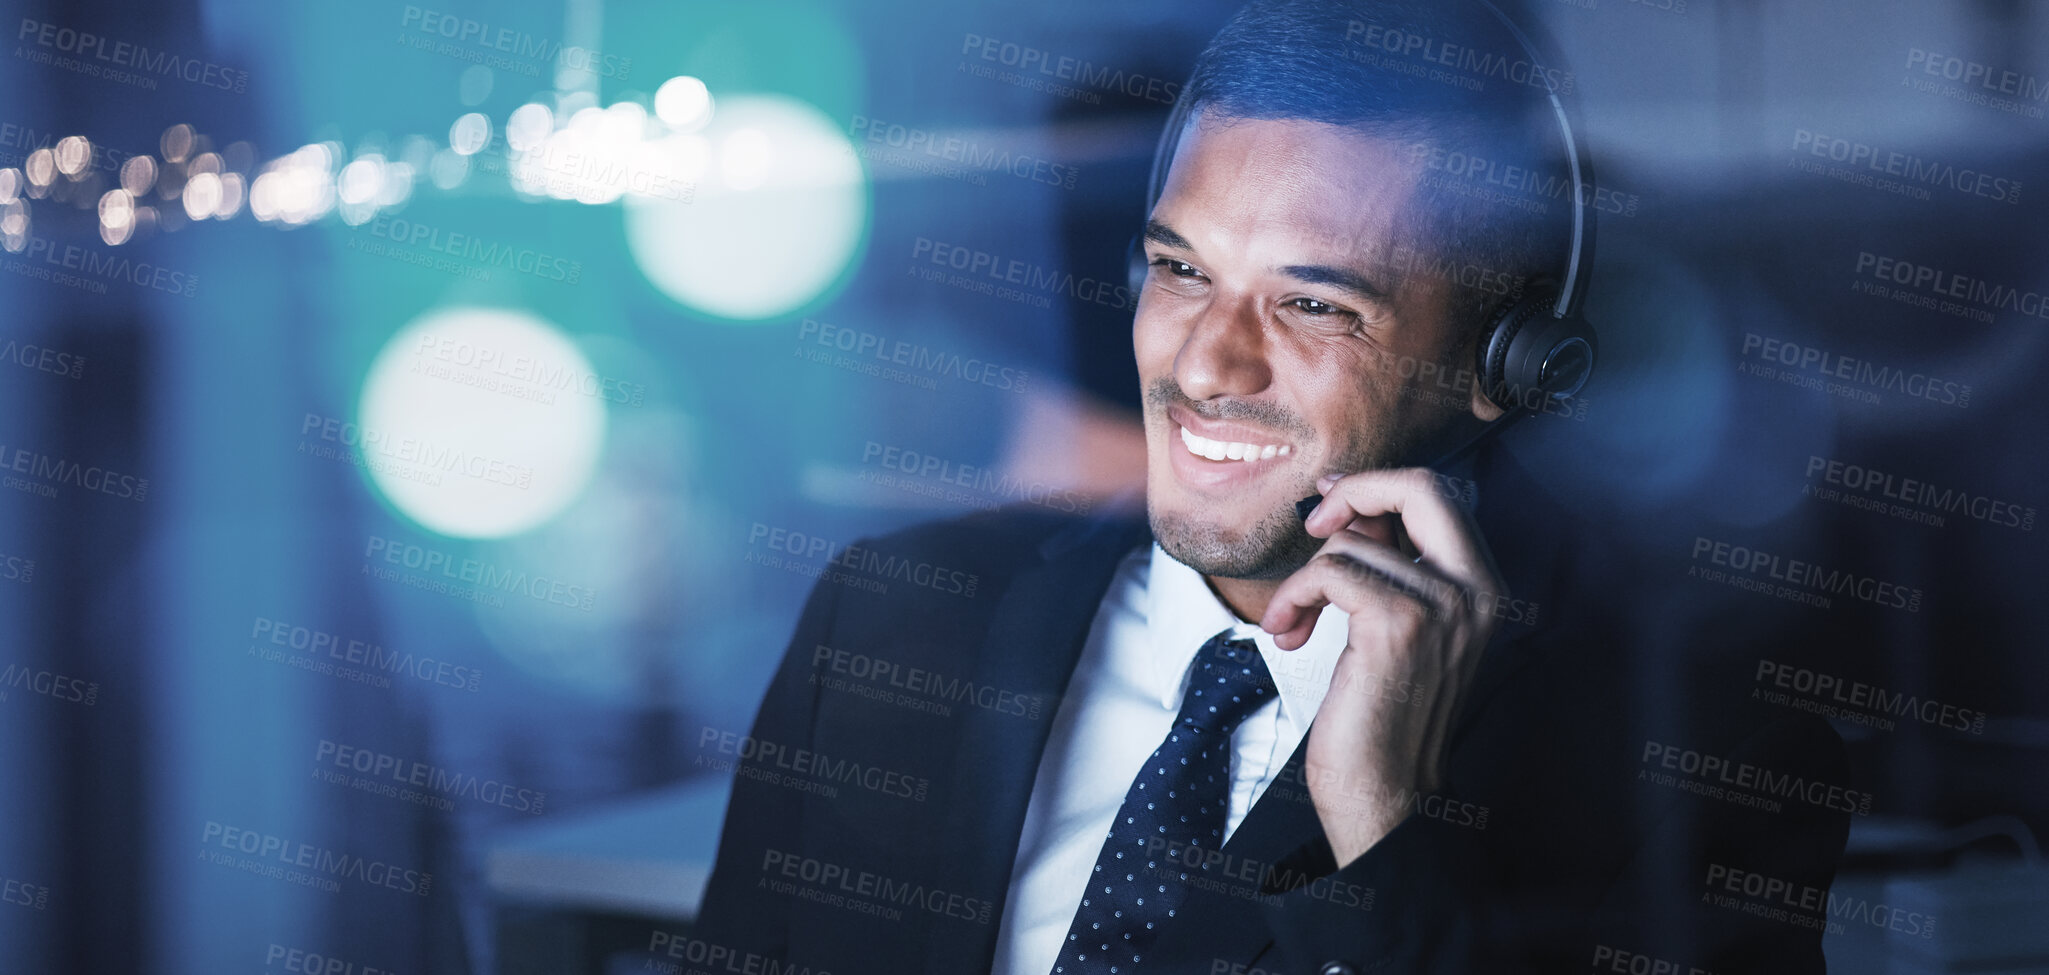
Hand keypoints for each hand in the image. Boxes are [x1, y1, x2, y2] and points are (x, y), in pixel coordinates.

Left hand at [1259, 468, 1504, 866]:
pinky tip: (1287, 633)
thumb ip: (1389, 563)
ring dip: (1301, 581)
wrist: (1385, 793)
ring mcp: (1444, 607)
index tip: (1329, 503)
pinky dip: (1293, 598)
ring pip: (1350, 542)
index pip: (1436, 493)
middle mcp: (1477, 591)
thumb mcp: (1397, 623)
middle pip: (1418, 487)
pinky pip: (1328, 572)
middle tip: (1311, 528)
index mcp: (1482, 587)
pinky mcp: (1400, 626)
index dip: (1376, 486)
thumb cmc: (1380, 713)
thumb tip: (1349, 501)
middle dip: (1353, 491)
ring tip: (1293, 623)